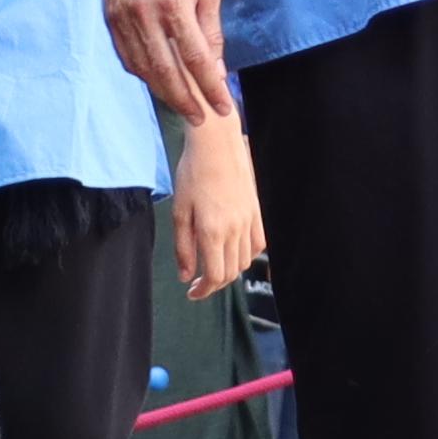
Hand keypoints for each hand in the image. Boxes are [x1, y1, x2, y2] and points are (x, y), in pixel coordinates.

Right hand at [102, 0, 234, 122]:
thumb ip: (210, 30)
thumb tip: (215, 69)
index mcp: (174, 4)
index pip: (195, 58)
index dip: (210, 87)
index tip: (222, 107)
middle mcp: (145, 14)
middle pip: (166, 72)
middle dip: (185, 100)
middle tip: (200, 117)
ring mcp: (123, 18)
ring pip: (143, 69)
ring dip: (164, 93)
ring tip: (182, 105)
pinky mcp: (110, 18)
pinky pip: (127, 57)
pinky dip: (144, 75)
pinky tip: (157, 82)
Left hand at [171, 118, 262, 300]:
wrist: (217, 145)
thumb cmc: (193, 173)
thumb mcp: (179, 211)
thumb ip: (184, 247)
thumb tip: (186, 276)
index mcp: (213, 232)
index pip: (215, 276)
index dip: (203, 291)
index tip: (192, 293)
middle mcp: (235, 230)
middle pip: (230, 273)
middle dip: (214, 283)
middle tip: (198, 281)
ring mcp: (249, 221)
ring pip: (245, 261)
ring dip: (229, 269)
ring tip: (213, 264)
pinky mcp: (256, 211)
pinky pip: (257, 244)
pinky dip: (246, 254)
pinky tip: (233, 249)